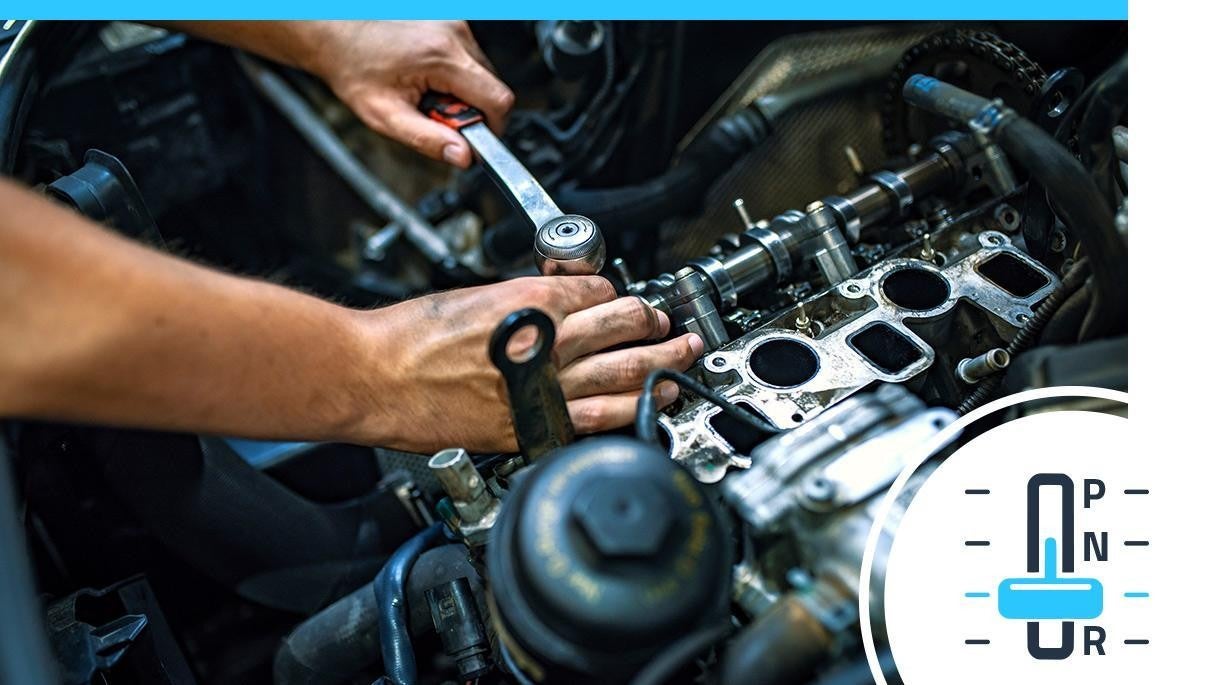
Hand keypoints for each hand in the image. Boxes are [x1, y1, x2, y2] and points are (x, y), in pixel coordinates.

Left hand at [309, 21, 513, 167]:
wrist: (335, 32)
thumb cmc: (354, 68)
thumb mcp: (386, 116)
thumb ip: (428, 140)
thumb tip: (463, 157)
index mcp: (442, 57)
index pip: (498, 100)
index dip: (492, 127)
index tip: (472, 137)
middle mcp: (454, 34)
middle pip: (492, 86)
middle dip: (471, 110)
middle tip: (435, 113)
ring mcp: (454, 23)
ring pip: (482, 73)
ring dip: (462, 92)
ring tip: (426, 91)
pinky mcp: (451, 22)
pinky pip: (469, 58)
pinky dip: (454, 74)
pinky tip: (426, 75)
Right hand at [355, 276, 702, 453]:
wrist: (374, 375)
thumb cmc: (410, 336)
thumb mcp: (475, 295)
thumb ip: (525, 300)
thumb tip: (558, 304)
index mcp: (534, 300)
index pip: (601, 292)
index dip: (617, 294)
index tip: (624, 302)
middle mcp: (549, 342)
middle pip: (628, 327)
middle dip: (657, 326)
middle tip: (672, 327)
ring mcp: (544, 388)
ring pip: (626, 375)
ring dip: (662, 368)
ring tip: (680, 363)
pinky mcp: (531, 427)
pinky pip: (596, 420)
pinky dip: (629, 412)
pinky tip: (648, 408)